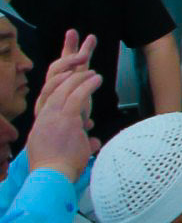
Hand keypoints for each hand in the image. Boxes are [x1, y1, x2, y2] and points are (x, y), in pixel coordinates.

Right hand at [25, 32, 100, 180]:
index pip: (51, 90)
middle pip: (54, 81)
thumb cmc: (60, 168)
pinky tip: (96, 77)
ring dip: (81, 72)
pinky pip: (76, 96)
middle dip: (67, 59)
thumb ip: (82, 141)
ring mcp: (53, 116)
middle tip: (78, 45)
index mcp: (44, 120)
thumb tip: (92, 141)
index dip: (61, 74)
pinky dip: (87, 85)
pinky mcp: (64, 119)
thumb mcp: (71, 150)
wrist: (51, 177)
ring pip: (65, 86)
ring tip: (93, 62)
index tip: (71, 60)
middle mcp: (45, 114)